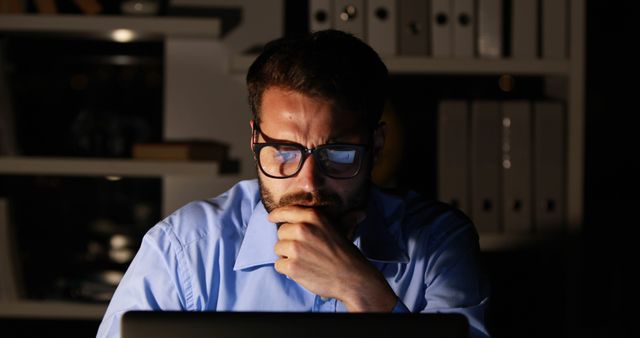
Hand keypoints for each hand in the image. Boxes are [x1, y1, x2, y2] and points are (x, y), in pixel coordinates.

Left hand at [268, 205, 397, 311]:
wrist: (352, 278)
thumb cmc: (346, 254)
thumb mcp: (339, 230)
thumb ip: (330, 221)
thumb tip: (360, 212)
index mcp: (313, 217)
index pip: (286, 211)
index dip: (277, 215)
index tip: (271, 218)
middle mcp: (302, 229)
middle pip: (281, 232)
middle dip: (288, 241)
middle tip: (304, 251)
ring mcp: (295, 248)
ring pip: (278, 249)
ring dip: (287, 256)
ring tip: (304, 261)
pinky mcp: (292, 266)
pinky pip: (278, 265)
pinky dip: (287, 270)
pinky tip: (301, 271)